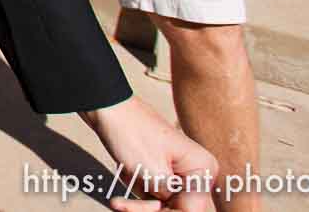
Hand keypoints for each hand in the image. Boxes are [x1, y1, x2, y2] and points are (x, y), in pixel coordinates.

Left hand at [82, 97, 218, 210]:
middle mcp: (196, 172)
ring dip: (141, 205)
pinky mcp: (161, 173)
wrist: (105, 107)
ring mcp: (178, 173)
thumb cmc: (130, 133)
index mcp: (203, 169)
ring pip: (165, 205)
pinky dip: (137, 194)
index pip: (194, 209)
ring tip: (118, 202)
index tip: (148, 208)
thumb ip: (172, 199)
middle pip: (180, 208)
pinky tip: (121, 189)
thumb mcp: (153, 174)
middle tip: (124, 207)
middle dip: (153, 210)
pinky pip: (153, 196)